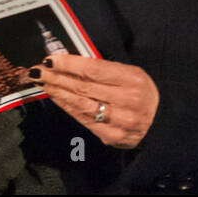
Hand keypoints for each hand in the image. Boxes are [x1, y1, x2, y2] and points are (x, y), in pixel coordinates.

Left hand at [29, 54, 157, 148]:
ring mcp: (120, 122)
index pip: (93, 70)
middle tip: (36, 70)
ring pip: (79, 104)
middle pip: (82, 87)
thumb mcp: (129, 73)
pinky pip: (82, 118)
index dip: (68, 64)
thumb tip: (66, 61)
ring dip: (57, 92)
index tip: (49, 59)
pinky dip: (66, 106)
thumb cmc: (140, 91)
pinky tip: (55, 96)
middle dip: (55, 77)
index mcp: (133, 80)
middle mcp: (128, 102)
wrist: (161, 122)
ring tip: (42, 82)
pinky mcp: (111, 137)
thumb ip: (102, 68)